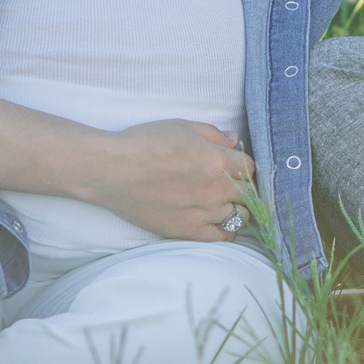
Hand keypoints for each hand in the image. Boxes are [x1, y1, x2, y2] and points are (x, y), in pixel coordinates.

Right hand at [82, 119, 255, 241]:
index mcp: (218, 161)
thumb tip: (234, 141)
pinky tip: (220, 222)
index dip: (244, 166)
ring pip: (240, 216)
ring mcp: (203, 212)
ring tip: (224, 202)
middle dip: (244, 188)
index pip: (250, 168)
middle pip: (249, 194)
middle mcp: (216, 189)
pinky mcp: (187, 230)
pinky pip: (222, 237)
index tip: (235, 166)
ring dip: (236, 208)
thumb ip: (213, 134)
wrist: (112, 170)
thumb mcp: (182, 126)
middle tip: (232, 185)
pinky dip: (227, 230)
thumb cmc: (144, 143)